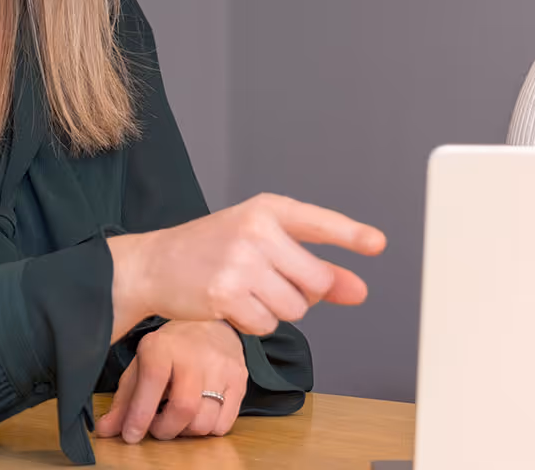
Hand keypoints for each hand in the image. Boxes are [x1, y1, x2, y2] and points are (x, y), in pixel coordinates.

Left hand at [96, 320, 247, 442]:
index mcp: (162, 346)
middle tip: (158, 426)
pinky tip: (200, 412)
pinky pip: (224, 424)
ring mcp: (221, 367)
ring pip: (205, 422)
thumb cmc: (172, 348)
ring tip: (180, 417)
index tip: (132, 434)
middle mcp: (194, 354)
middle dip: (166, 430)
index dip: (139, 415)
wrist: (212, 324)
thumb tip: (106, 430)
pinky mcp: (240, 379)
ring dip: (187, 431)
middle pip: (184, 409)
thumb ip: (124, 399)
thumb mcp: (142, 365)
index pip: (152, 383)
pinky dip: (208, 428)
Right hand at [109, 193, 386, 338]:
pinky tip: (234, 305)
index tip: (378, 244)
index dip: (351, 235)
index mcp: (268, 209)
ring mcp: (240, 262)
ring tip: (249, 291)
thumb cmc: (217, 250)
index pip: (319, 221)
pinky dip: (256, 323)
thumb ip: (315, 266)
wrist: (157, 264)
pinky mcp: (225, 294)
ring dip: (279, 310)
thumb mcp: (265, 244)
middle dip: (305, 292)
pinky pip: (267, 325)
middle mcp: (256, 230)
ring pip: (296, 308)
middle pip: (316, 280)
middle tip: (274, 282)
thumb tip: (358, 290)